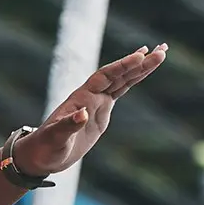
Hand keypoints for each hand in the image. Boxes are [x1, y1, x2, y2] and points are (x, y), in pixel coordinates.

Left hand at [13, 44, 167, 175]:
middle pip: (119, 74)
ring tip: (160, 54)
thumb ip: (68, 125)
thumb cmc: (45, 146)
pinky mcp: (101, 112)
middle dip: (140, 62)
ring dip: (140, 68)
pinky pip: (120, 92)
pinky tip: (142, 71)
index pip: (105, 76)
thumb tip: (82, 113)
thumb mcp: (56, 137)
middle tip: (162, 49)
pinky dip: (132, 81)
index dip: (122, 66)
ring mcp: (96, 102)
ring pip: (123, 81)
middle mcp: (90, 96)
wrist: (41, 154)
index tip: (141, 55)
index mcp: (81, 97)